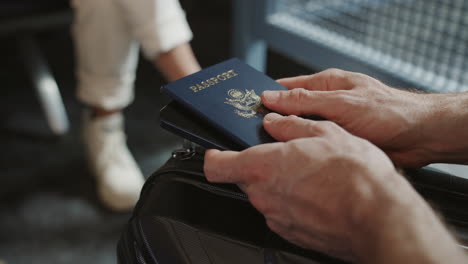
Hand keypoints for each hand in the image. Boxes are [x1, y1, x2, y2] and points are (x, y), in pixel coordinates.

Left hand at [204, 113, 408, 259]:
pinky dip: (293, 202)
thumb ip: (290, 126)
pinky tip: (318, 194)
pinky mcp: (292, 232)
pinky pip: (282, 212)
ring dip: (279, 183)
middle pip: (245, 178)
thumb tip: (275, 122)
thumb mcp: (324, 132)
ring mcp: (277, 217)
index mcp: (263, 166)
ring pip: (266, 195)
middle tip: (286, 155)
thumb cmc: (355, 175)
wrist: (379, 217)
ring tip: (311, 174)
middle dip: (259, 165)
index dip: (213, 156)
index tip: (218, 151)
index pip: (215, 165)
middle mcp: (263, 195)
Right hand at [262, 69, 467, 166]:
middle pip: (292, 112)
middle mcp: (327, 104)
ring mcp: (332, 124)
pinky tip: (296, 162)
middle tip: (255, 136)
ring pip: (302, 132)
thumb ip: (306, 101)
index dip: (267, 97)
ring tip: (272, 152)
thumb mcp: (341, 103)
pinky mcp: (339, 143)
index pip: (287, 88)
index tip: (247, 109)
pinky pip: (315, 148)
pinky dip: (306, 153)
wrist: (420, 137)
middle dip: (275, 123)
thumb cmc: (389, 112)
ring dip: (291, 141)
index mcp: (326, 85)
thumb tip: (272, 97)